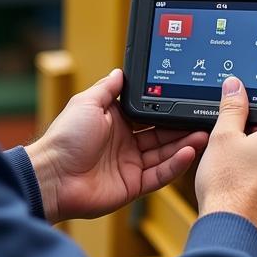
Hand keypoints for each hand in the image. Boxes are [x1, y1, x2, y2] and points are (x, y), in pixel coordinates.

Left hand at [26, 69, 207, 223]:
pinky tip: (189, 152)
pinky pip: (159, 175)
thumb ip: (108, 88)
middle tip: (202, 118)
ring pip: (165, 153)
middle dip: (182, 127)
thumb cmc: (65, 137)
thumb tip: (120, 71)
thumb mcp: (87, 103)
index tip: (185, 100)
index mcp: (116, 122)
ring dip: (184, 144)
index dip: (167, 109)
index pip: (149, 113)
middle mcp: (126, 143)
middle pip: (161, 134)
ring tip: (203, 134)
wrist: (53, 176)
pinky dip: (175, 164)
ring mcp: (131, 165)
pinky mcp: (133, 185)